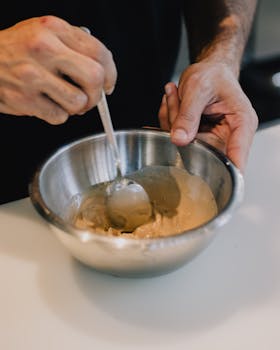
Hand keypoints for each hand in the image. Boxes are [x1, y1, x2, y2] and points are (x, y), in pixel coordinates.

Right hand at [0, 16, 116, 123]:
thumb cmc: (16, 49)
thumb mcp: (44, 32)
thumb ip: (74, 45)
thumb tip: (103, 69)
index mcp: (54, 29)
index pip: (99, 52)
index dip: (111, 73)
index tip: (108, 84)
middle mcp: (44, 49)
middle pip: (94, 77)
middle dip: (97, 94)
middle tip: (90, 97)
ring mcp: (33, 75)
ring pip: (78, 102)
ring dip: (77, 107)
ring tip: (65, 100)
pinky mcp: (25, 99)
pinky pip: (59, 117)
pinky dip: (58, 115)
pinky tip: (48, 104)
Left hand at [158, 61, 258, 171]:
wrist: (209, 71)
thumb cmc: (213, 75)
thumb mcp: (198, 88)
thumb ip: (188, 114)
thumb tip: (179, 140)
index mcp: (241, 123)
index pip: (237, 154)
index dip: (229, 172)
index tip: (221, 184)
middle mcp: (229, 136)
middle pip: (202, 150)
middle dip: (181, 129)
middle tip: (177, 102)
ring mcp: (211, 140)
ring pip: (185, 145)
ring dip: (173, 121)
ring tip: (177, 96)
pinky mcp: (197, 139)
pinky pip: (177, 139)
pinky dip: (170, 121)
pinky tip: (175, 102)